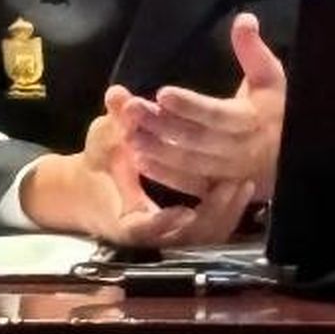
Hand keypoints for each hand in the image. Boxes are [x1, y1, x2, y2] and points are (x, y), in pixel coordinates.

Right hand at [19, 98, 253, 248]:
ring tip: (243, 183)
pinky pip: (210, 230)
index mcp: (123, 219)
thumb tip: (117, 93)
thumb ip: (116, 119)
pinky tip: (241, 186)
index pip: (143, 230)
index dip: (162, 224)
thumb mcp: (103, 139)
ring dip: (224, 213)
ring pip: (203, 238)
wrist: (91, 190)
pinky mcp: (183, 232)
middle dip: (210, 215)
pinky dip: (225, 213)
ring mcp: (168, 237)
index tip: (184, 211)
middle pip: (185, 240)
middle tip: (232, 186)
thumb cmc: (97, 163)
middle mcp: (149, 236)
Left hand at [119, 11, 285, 207]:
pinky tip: (140, 160)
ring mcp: (226, 174)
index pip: (217, 114)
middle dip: (162, 125)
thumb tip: (244, 18)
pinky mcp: (217, 189)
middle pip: (196, 139)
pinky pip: (188, 185)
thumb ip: (253, 50)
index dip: (190, 106)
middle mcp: (238, 150)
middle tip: (132, 109)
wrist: (290, 158)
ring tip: (129, 133)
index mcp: (250, 120)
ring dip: (157, 149)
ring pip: (188, 163)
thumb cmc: (275, 111)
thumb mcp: (270, 77)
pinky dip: (164, 175)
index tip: (162, 93)